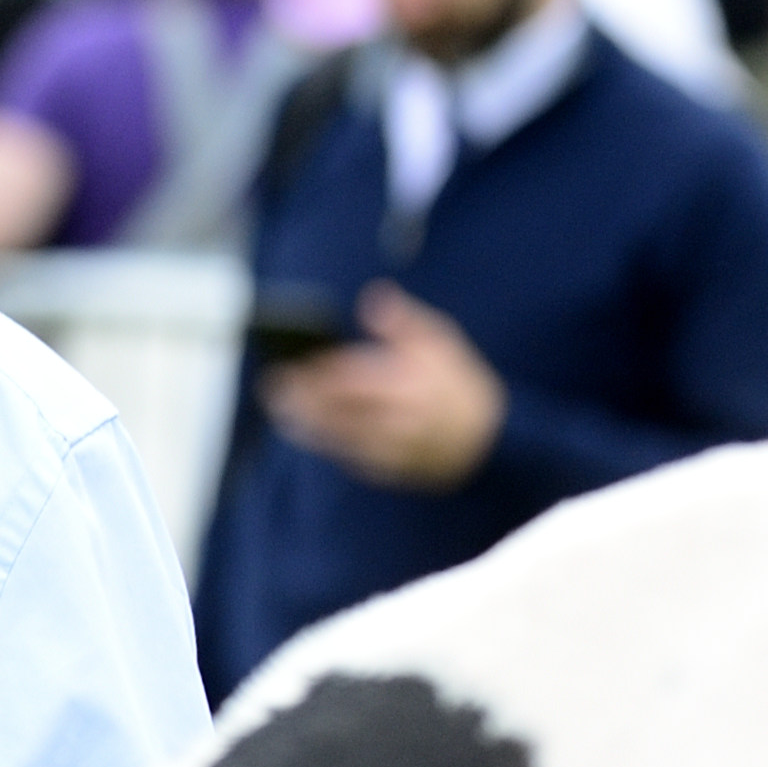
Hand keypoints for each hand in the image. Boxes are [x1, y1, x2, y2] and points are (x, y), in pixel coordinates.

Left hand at [263, 281, 504, 490]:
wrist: (493, 440)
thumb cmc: (461, 384)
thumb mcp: (442, 344)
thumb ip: (404, 322)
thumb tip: (374, 295)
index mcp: (409, 388)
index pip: (351, 381)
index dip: (317, 375)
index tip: (291, 366)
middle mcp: (399, 422)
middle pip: (338, 413)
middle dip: (302, 400)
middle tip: (273, 387)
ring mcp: (396, 451)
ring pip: (340, 440)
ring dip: (307, 425)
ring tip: (281, 411)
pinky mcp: (395, 471)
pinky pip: (353, 460)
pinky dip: (329, 445)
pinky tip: (310, 432)